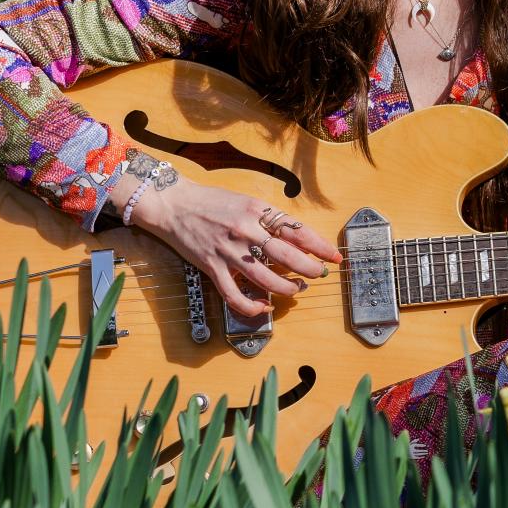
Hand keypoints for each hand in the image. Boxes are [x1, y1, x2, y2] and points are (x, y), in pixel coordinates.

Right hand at [129, 178, 341, 317]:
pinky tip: (263, 307)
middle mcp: (246, 230)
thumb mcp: (246, 201)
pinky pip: (234, 295)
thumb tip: (296, 237)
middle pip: (288, 256)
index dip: (320, 246)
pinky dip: (251, 306)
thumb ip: (269, 218)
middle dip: (310, 269)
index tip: (334, 256)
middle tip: (320, 274)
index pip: (297, 231)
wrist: (173, 204)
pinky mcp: (212, 267)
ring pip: (266, 278)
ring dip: (287, 288)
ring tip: (297, 289)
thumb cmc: (211, 201)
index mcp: (258, 211)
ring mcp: (229, 251)